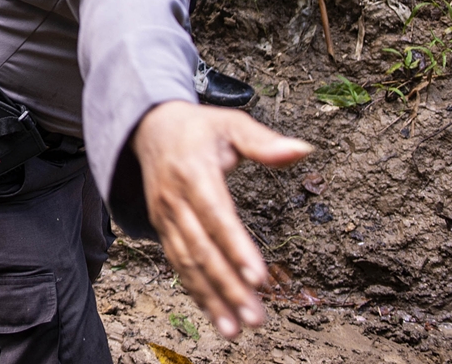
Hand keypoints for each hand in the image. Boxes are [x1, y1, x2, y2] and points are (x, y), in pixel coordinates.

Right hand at [134, 101, 313, 339]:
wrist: (148, 128)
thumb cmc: (197, 128)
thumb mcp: (231, 123)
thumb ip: (264, 142)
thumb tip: (303, 150)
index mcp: (193, 172)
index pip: (217, 215)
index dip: (235, 247)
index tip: (258, 275)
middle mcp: (175, 200)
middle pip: (202, 249)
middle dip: (229, 286)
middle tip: (255, 316)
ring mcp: (166, 217)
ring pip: (188, 264)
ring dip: (212, 298)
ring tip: (236, 328)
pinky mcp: (164, 229)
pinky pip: (179, 265)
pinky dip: (197, 292)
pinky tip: (217, 315)